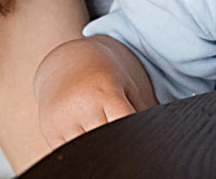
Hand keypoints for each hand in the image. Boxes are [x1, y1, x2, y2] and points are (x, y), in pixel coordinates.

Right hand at [33, 35, 155, 148]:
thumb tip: (165, 133)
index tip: (141, 145)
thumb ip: (143, 108)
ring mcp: (63, 121)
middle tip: (125, 148)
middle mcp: (82, 106)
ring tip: (109, 150)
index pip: (123, 122)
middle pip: (105, 140)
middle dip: (117, 145)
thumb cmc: (103, 75)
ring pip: (85, 150)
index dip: (132, 136)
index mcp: (105, 92)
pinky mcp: (50, 131)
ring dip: (99, 151)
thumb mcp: (126, 85)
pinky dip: (81, 153)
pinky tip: (90, 149)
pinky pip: (68, 153)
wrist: (64, 62)